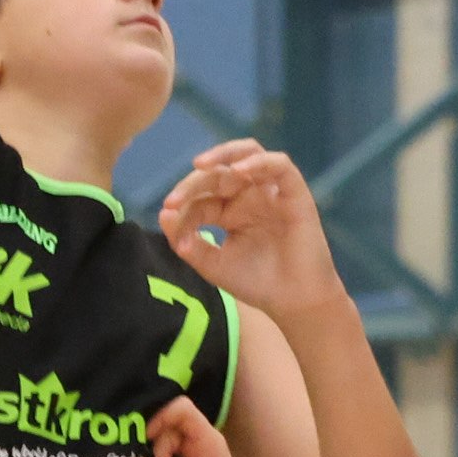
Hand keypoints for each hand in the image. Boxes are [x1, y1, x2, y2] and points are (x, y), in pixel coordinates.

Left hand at [156, 140, 344, 323]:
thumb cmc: (257, 284)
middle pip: (218, 173)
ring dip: (224, 155)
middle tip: (175, 201)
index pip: (201, 198)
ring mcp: (271, 191)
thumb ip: (189, 244)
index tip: (168, 216)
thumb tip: (163, 216)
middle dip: (193, 183)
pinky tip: (240, 170)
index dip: (183, 205)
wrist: (294, 303)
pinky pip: (279, 165)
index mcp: (229, 211)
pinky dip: (259, 162)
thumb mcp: (214, 265)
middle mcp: (249, 196)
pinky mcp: (294, 192)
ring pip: (248, 153)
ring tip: (201, 165)